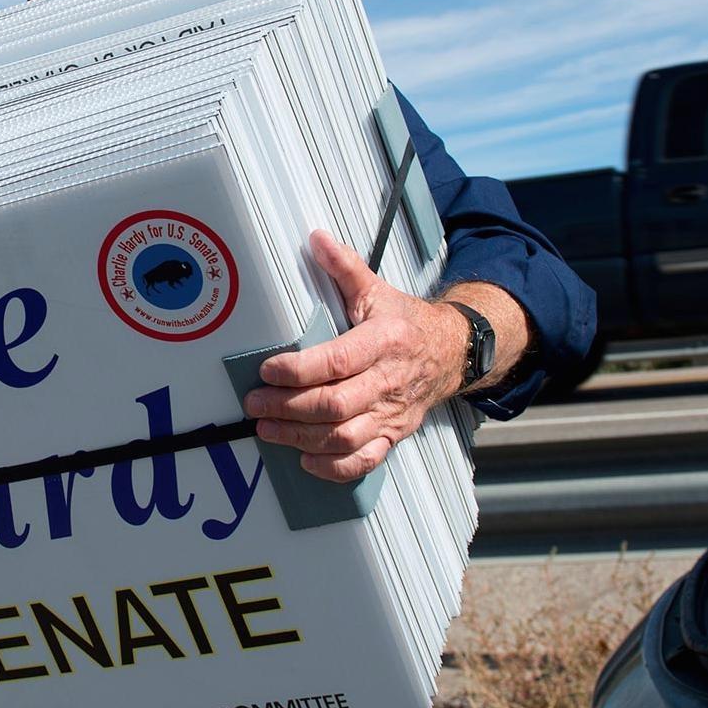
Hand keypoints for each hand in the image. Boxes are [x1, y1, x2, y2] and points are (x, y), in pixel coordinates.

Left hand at [244, 230, 467, 481]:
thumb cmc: (407, 322)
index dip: (300, 369)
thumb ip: (345, 268)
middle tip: (255, 404)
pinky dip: (333, 468)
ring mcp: (392, 413)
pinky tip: (304, 459)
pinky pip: (365, 461)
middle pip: (337, 405)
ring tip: (267, 430)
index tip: (267, 369)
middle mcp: (390, 381)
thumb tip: (316, 239)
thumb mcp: (378, 291)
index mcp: (386, 341)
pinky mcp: (393, 435)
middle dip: (289, 408)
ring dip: (301, 438)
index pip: (339, 361)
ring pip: (345, 437)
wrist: (452, 353)